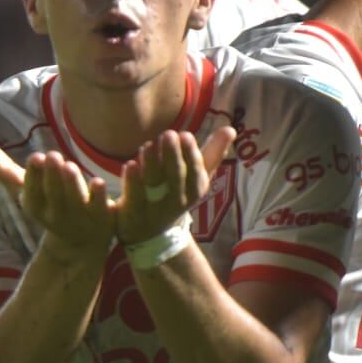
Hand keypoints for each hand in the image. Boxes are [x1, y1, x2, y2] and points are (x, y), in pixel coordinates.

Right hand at [0, 143, 114, 256]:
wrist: (79, 245)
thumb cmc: (50, 207)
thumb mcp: (26, 190)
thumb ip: (4, 169)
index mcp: (37, 207)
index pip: (33, 194)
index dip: (34, 177)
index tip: (36, 156)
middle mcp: (56, 216)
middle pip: (53, 197)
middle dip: (52, 177)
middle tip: (52, 155)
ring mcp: (80, 220)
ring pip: (75, 203)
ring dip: (72, 185)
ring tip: (70, 165)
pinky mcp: (102, 220)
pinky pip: (100, 209)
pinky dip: (99, 197)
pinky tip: (99, 181)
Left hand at [116, 126, 234, 245]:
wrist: (151, 233)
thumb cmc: (177, 194)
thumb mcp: (197, 178)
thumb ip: (213, 153)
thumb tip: (231, 129)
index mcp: (194, 189)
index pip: (195, 173)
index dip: (191, 155)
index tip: (185, 135)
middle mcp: (177, 200)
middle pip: (175, 178)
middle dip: (173, 156)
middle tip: (169, 134)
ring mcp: (155, 208)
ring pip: (154, 185)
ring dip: (152, 164)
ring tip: (148, 145)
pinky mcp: (134, 212)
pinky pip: (134, 197)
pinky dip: (133, 181)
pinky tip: (131, 164)